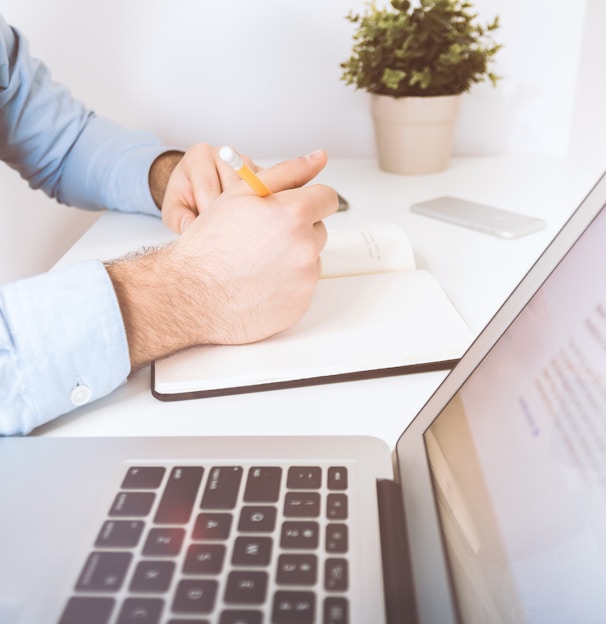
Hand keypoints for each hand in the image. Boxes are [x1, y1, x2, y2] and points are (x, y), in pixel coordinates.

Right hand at [109, 149, 337, 369]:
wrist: (191, 295)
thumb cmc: (210, 244)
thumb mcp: (241, 193)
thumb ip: (286, 172)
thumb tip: (319, 157)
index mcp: (294, 214)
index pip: (327, 198)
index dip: (308, 200)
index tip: (294, 207)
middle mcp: (305, 247)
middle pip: (319, 230)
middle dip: (297, 230)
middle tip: (262, 237)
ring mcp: (304, 280)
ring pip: (311, 259)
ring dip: (293, 257)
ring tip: (257, 262)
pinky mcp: (300, 305)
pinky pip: (303, 287)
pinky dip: (287, 284)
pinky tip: (259, 283)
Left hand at [150, 143, 258, 234]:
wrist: (199, 187)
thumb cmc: (186, 197)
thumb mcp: (173, 208)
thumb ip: (177, 218)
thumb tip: (189, 227)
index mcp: (199, 156)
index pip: (208, 185)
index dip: (208, 212)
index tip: (208, 231)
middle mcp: (224, 153)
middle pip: (233, 187)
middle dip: (228, 213)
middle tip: (224, 232)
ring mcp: (245, 161)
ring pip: (252, 190)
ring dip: (246, 211)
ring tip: (236, 227)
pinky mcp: (262, 172)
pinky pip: (266, 191)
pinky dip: (260, 208)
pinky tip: (249, 220)